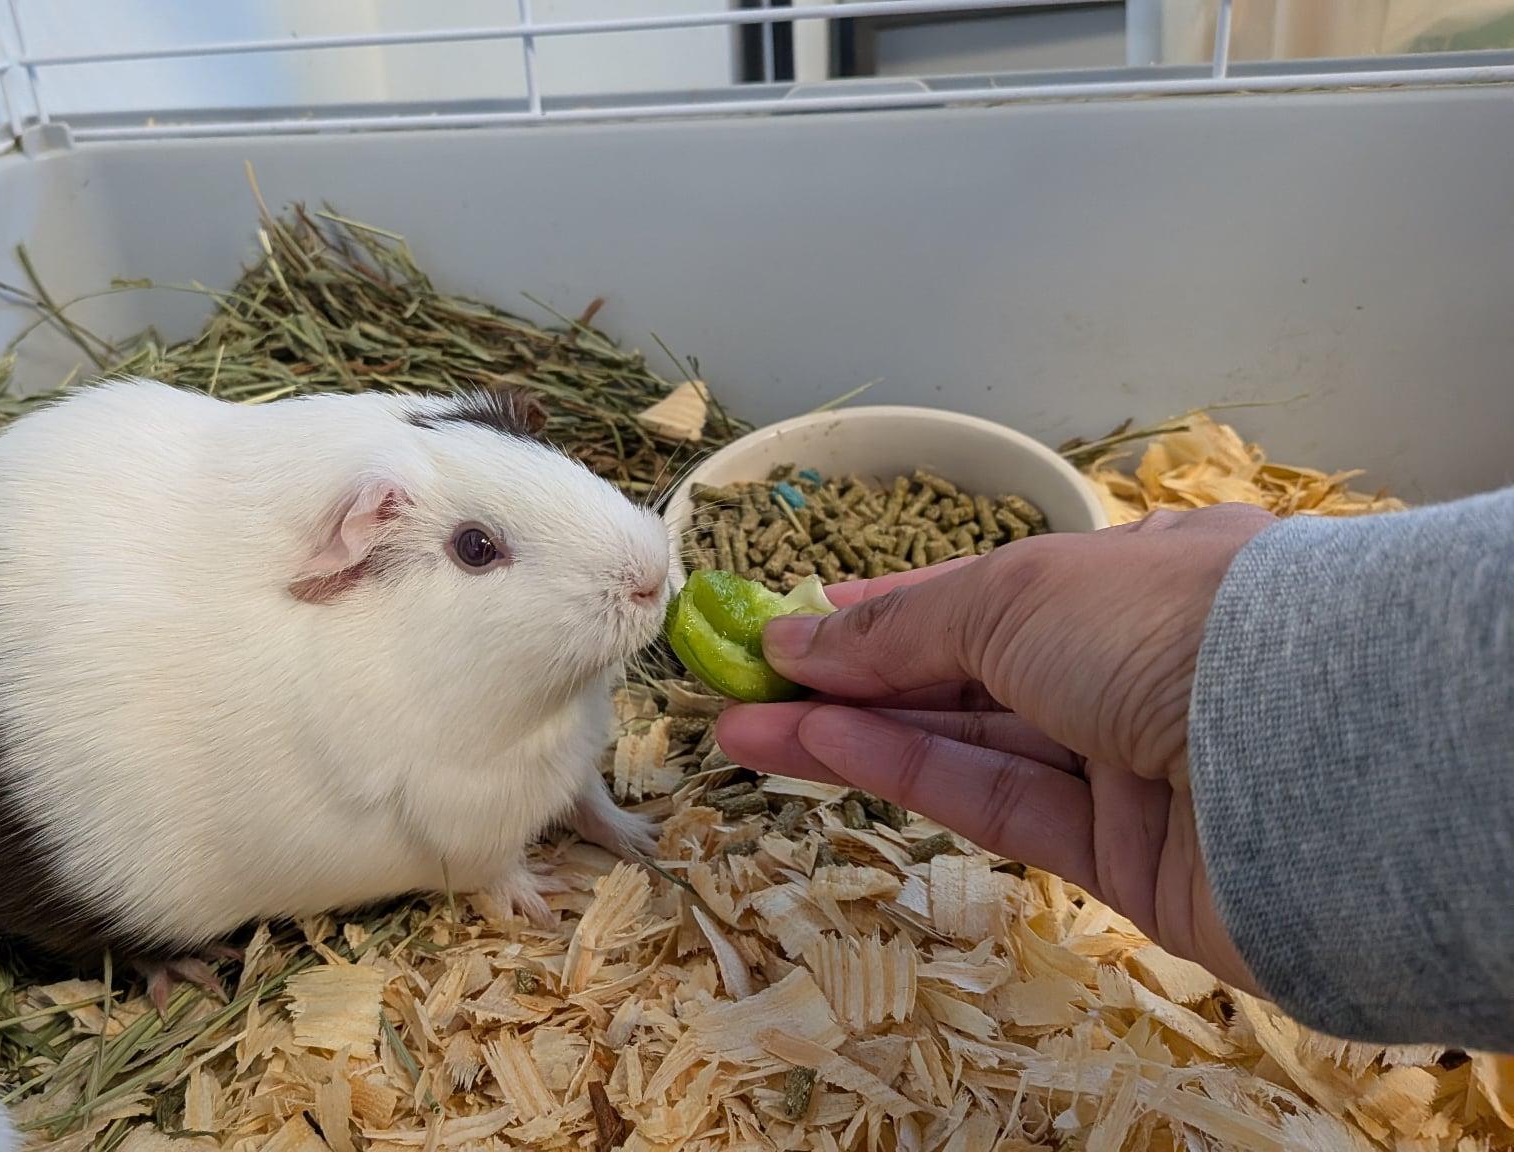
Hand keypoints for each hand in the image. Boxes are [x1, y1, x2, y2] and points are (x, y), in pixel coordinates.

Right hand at [715, 503, 1275, 991]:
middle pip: (969, 674)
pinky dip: (909, 775)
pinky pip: (997, 805)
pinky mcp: (1124, 858)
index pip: (993, 593)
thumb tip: (800, 636)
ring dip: (852, 732)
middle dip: (850, 676)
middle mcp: (1138, 667)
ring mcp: (1134, 766)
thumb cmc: (1173, 628)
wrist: (1312, 766)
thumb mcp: (1013, 595)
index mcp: (1138, 578)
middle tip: (741, 680)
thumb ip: (899, 627)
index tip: (800, 620)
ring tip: (743, 726)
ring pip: (969, 744)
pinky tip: (823, 750)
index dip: (890, 608)